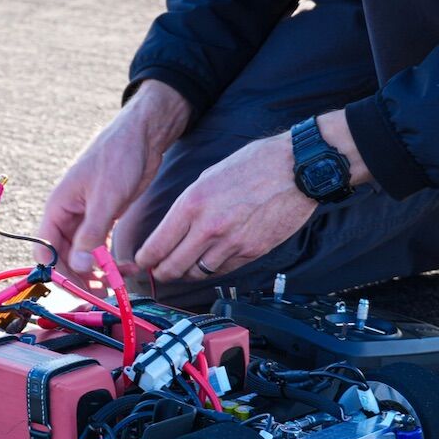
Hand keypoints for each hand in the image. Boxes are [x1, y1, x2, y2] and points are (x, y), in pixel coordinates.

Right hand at [37, 80, 190, 276]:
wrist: (142, 135)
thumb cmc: (119, 156)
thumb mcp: (106, 198)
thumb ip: (91, 234)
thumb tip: (80, 267)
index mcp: (58, 207)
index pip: (44, 249)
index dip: (57, 271)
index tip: (79, 286)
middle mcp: (67, 215)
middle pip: (64, 257)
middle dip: (80, 277)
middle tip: (102, 293)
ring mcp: (85, 217)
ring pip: (82, 255)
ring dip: (97, 272)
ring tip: (117, 283)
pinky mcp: (102, 217)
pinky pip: (98, 247)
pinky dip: (109, 260)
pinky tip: (126, 267)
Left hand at [134, 110, 370, 281]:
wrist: (297, 168)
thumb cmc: (253, 164)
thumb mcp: (208, 177)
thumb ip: (188, 206)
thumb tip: (172, 229)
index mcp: (192, 204)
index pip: (157, 246)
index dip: (145, 260)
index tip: (141, 263)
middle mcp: (208, 228)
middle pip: (173, 267)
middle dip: (161, 273)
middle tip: (158, 272)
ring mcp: (231, 244)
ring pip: (197, 273)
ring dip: (188, 273)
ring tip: (184, 267)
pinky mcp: (251, 252)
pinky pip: (223, 270)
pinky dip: (213, 269)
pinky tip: (211, 261)